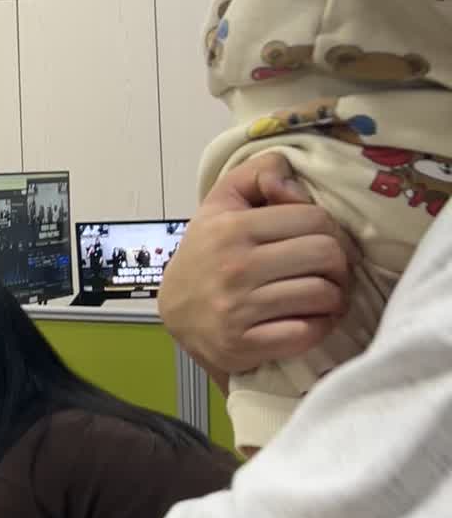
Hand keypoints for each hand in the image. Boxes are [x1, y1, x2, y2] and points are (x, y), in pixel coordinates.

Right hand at [158, 154, 353, 378]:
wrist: (179, 314)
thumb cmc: (209, 253)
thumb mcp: (222, 202)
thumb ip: (257, 173)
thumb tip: (292, 179)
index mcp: (232, 227)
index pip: (314, 218)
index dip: (330, 228)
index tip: (323, 240)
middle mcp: (235, 267)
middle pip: (326, 254)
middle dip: (339, 262)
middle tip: (330, 269)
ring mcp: (240, 309)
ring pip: (324, 295)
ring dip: (334, 296)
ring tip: (324, 294)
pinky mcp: (246, 344)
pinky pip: (309, 332)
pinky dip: (320, 326)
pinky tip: (312, 319)